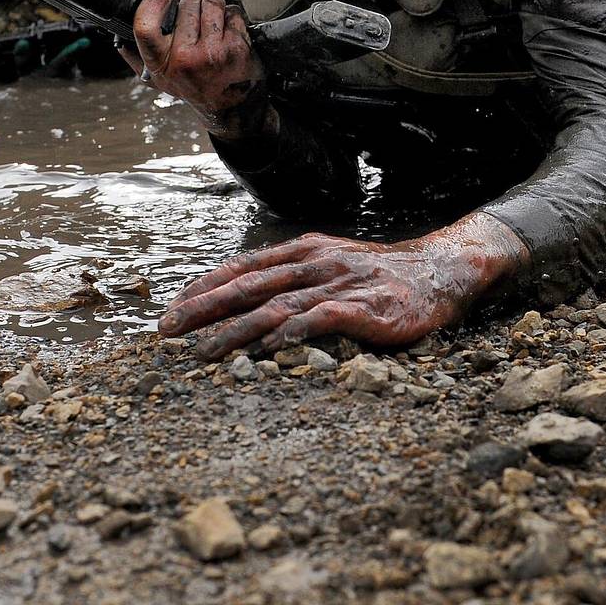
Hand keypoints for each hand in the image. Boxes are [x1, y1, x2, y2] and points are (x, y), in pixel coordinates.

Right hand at [122, 0, 271, 139]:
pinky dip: (232, 16)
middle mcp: (185, 60)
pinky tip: (229, 33)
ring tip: (213, 23)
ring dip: (213, 6)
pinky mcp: (236, 48)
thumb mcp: (161, 81)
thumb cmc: (196, 88)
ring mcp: (212, 53)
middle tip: (198, 17)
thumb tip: (120, 42)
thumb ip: (138, 60)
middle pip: (186, 4)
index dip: (153, 1)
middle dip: (193, 3)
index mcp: (161, 64)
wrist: (231, 108)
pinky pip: (233, 12)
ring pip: (211, 2)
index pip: (145, 27)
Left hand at [159, 213, 530, 359]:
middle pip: (248, 285)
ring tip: (202, 353)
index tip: (171, 307)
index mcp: (303, 251)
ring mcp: (340, 284)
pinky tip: (269, 348)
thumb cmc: (378, 275)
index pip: (242, 267)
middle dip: (202, 308)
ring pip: (277, 305)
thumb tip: (247, 303)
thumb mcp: (330, 265)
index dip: (203, 286)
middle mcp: (316, 263)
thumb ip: (293, 279)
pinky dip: (293, 332)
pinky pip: (323, 319)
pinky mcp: (366, 307)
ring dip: (234, 330)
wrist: (439, 271)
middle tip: (166, 331)